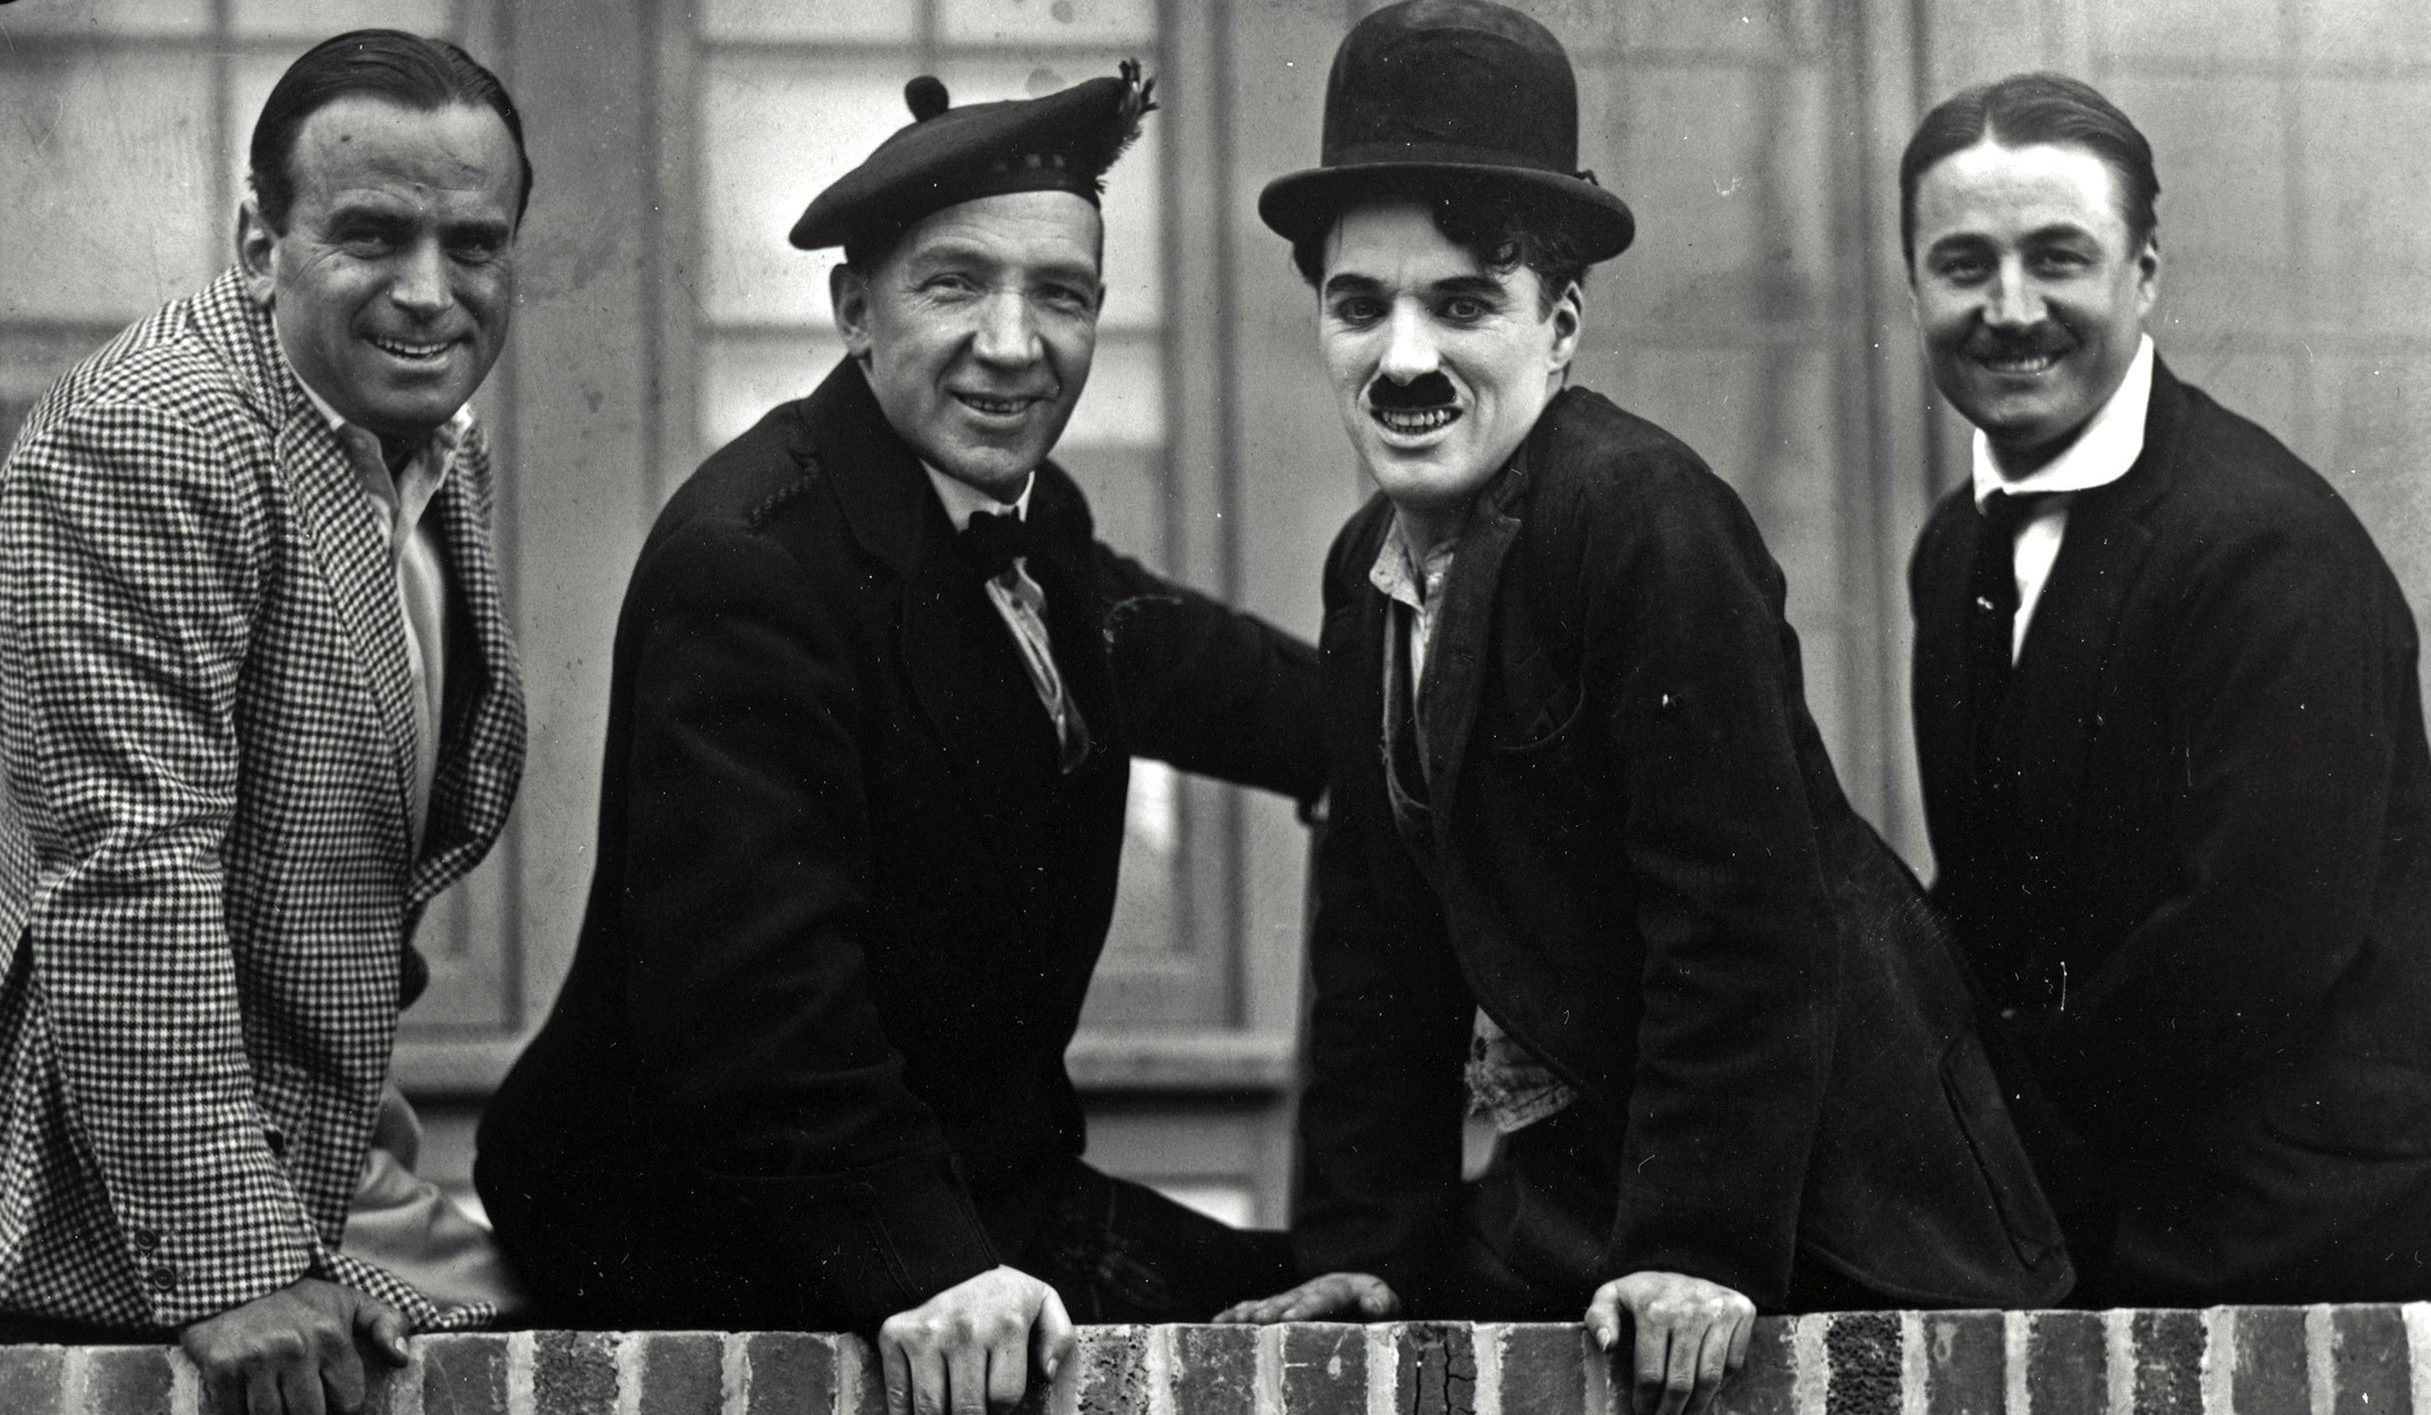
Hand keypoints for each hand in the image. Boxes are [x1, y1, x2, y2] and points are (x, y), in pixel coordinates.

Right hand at [179, 1277, 407, 1414]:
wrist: (237, 1277)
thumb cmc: (300, 1300)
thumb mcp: (350, 1302)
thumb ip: (387, 1323)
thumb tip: (401, 1358)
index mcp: (332, 1336)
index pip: (347, 1402)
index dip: (340, 1405)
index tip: (329, 1395)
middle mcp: (296, 1348)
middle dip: (307, 1413)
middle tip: (300, 1399)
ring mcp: (256, 1359)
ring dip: (274, 1414)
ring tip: (277, 1399)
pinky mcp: (221, 1367)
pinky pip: (232, 1412)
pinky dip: (237, 1412)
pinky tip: (245, 1398)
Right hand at [877, 1265, 1072, 1414]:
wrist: (949, 1262)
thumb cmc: (1002, 1297)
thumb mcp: (1043, 1303)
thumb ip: (1059, 1337)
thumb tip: (1046, 1373)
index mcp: (1006, 1324)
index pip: (1004, 1398)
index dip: (1004, 1409)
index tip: (999, 1401)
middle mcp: (964, 1329)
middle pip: (967, 1410)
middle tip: (974, 1408)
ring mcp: (925, 1334)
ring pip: (930, 1410)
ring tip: (952, 1407)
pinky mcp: (894, 1336)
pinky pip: (897, 1398)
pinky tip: (920, 1410)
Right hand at [1212, 1271, 1399, 1323]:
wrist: (1360, 1292)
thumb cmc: (1374, 1302)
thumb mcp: (1385, 1300)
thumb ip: (1382, 1302)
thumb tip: (1374, 1306)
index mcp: (1339, 1289)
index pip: (1323, 1298)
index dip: (1306, 1308)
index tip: (1290, 1318)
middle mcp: (1311, 1290)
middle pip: (1289, 1300)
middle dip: (1272, 1310)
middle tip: (1257, 1321)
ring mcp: (1293, 1297)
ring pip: (1269, 1303)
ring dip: (1251, 1312)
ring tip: (1233, 1321)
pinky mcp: (1281, 1306)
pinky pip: (1257, 1307)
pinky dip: (1238, 1314)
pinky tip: (1219, 1323)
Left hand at [1585, 1271, 1755, 1414]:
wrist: (1683, 1260)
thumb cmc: (1643, 1291)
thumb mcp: (1611, 1297)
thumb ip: (1599, 1319)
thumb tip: (1608, 1345)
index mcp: (1654, 1309)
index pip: (1651, 1374)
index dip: (1646, 1402)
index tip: (1642, 1413)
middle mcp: (1690, 1309)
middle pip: (1682, 1381)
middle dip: (1671, 1411)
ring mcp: (1719, 1309)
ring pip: (1711, 1377)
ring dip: (1698, 1406)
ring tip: (1686, 1414)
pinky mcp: (1742, 1310)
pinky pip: (1734, 1363)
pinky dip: (1721, 1383)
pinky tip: (1705, 1389)